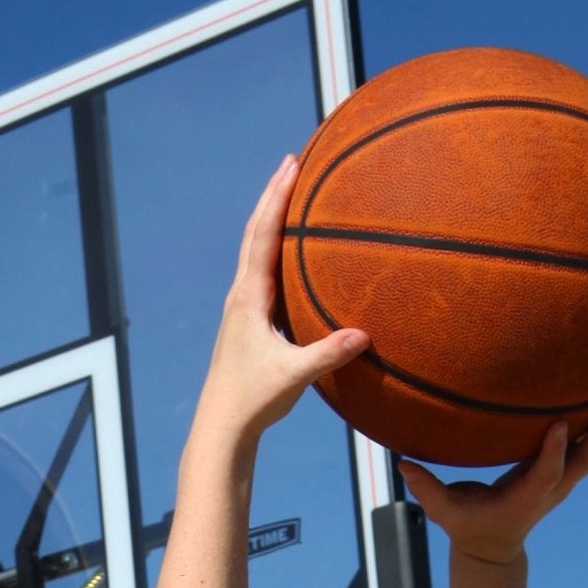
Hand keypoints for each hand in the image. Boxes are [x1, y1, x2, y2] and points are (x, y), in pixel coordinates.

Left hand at [191, 154, 368, 449]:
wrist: (222, 426)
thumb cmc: (253, 400)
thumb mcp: (293, 376)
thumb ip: (327, 353)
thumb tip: (364, 335)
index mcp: (249, 299)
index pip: (263, 236)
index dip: (277, 198)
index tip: (291, 164)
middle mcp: (242, 296)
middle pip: (256, 233)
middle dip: (274, 195)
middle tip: (293, 161)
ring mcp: (243, 309)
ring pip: (256, 251)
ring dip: (272, 219)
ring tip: (291, 193)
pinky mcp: (248, 322)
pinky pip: (263, 273)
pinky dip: (275, 249)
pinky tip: (292, 251)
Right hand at [397, 368, 587, 564]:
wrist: (497, 545)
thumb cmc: (469, 524)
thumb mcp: (446, 512)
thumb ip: (427, 489)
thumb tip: (401, 463)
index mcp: (530, 494)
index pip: (548, 471)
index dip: (556, 450)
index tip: (562, 423)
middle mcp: (558, 482)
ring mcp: (570, 472)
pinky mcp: (573, 462)